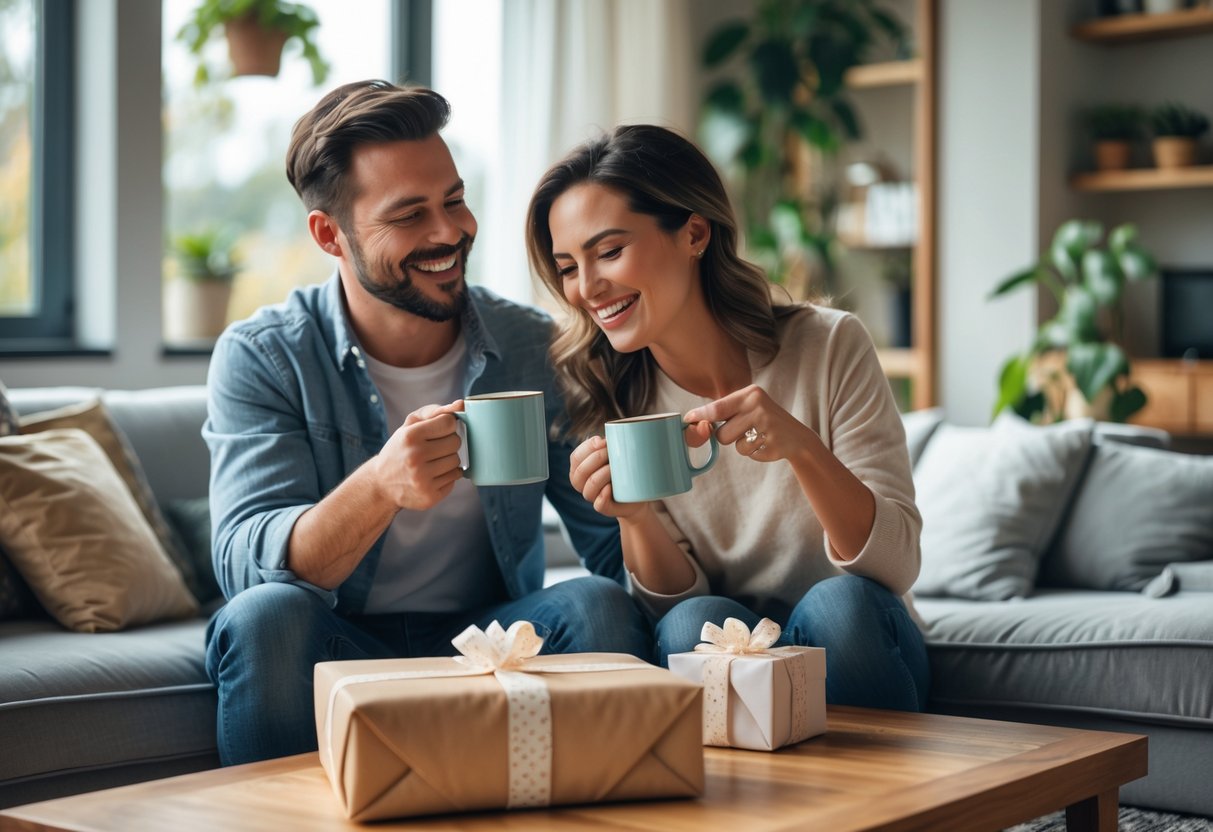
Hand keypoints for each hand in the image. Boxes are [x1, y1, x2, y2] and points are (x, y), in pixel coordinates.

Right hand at [373, 400, 464, 510]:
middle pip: (456, 442)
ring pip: (457, 462)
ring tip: (433, 461)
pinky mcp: (429, 496)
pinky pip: (455, 478)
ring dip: (449, 459)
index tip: (439, 430)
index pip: (449, 423)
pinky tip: (433, 475)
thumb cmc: (400, 449)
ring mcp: (422, 479)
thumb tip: (461, 404)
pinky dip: (447, 475)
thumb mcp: (409, 426)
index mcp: (410, 436)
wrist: (381, 483)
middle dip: (449, 442)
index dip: (447, 425)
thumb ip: (434, 411)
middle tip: (435, 447)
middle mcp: (415, 458)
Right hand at [568, 435, 649, 519]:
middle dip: (596, 458)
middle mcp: (582, 484)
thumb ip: (608, 445)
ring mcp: (593, 497)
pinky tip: (610, 488)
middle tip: (612, 452)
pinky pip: (599, 505)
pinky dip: (603, 495)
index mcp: (579, 469)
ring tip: (614, 468)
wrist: (638, 493)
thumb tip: (607, 438)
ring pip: (589, 487)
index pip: (575, 457)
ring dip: (601, 475)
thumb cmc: (623, 470)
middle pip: (580, 471)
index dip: (587, 448)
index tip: (603, 441)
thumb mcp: (616, 455)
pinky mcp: (605, 508)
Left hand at [684, 385, 812, 463]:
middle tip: (743, 430)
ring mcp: (768, 423)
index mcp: (750, 393)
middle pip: (721, 432)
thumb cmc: (763, 422)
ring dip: (741, 445)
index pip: (717, 408)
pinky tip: (766, 443)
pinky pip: (749, 454)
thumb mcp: (746, 408)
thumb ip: (723, 414)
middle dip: (726, 437)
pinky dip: (754, 453)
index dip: (700, 416)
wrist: (797, 437)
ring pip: (734, 445)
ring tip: (756, 436)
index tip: (687, 419)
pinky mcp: (773, 442)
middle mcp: (758, 405)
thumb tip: (695, 423)